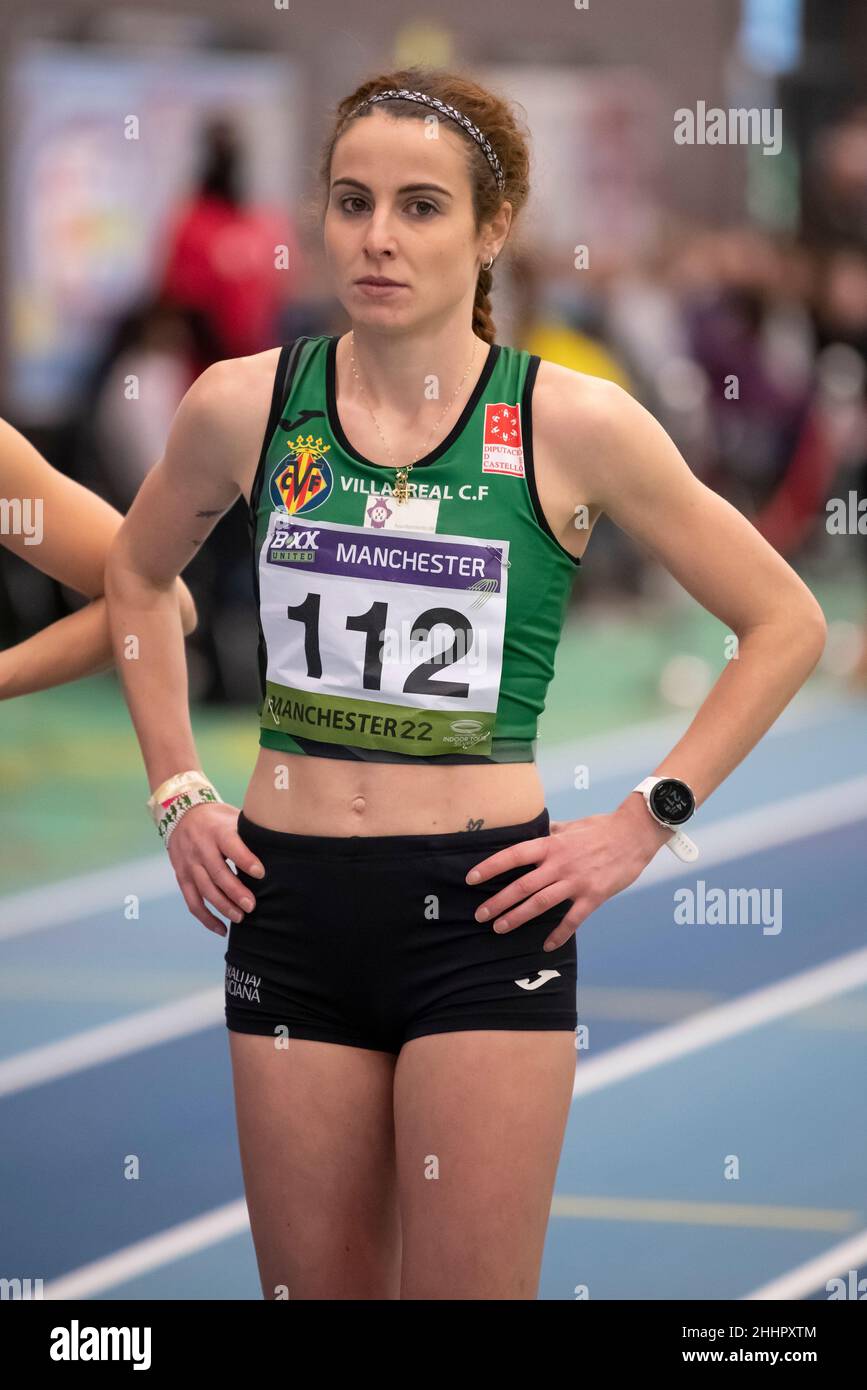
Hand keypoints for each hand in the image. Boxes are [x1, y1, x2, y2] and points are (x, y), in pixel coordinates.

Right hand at [166, 801, 265, 935]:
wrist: (180, 813)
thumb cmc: (217, 818)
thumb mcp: (232, 817)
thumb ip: (249, 832)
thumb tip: (279, 847)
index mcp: (217, 831)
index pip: (231, 846)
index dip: (245, 860)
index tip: (261, 874)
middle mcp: (200, 847)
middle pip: (217, 873)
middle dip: (235, 891)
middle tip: (252, 906)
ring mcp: (189, 864)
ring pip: (204, 890)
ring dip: (223, 906)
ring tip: (241, 918)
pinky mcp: (182, 877)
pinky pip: (192, 902)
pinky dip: (206, 918)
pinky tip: (222, 929)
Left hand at [464, 804, 665, 950]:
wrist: (634, 834)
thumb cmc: (601, 828)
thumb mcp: (570, 826)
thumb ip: (550, 833)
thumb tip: (535, 832)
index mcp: (551, 845)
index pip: (513, 855)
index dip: (490, 867)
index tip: (471, 878)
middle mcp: (559, 864)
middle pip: (521, 886)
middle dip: (498, 902)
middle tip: (480, 915)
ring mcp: (576, 882)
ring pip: (540, 904)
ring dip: (518, 917)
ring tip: (500, 928)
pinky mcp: (593, 896)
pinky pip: (572, 920)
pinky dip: (559, 934)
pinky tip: (546, 946)